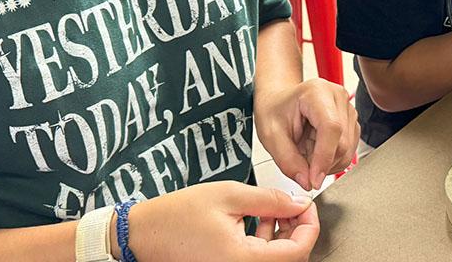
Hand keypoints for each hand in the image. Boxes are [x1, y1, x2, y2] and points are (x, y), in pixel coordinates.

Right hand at [123, 182, 318, 261]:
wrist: (141, 235)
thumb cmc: (176, 215)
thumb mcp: (229, 195)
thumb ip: (269, 199)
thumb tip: (298, 202)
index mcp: (244, 260)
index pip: (298, 251)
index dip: (309, 224)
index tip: (306, 204)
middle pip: (290, 258)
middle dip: (298, 229)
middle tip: (294, 204)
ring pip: (275, 259)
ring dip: (283, 235)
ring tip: (275, 208)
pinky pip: (258, 260)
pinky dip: (266, 242)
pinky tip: (259, 219)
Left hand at [256, 79, 358, 189]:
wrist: (279, 101)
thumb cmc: (274, 110)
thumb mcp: (270, 136)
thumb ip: (287, 160)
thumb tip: (307, 181)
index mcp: (317, 92)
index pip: (331, 128)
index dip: (324, 158)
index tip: (313, 180)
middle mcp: (338, 97)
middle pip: (342, 143)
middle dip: (322, 163)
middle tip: (300, 161)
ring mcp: (348, 110)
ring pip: (347, 151)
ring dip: (326, 163)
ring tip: (305, 150)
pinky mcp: (351, 123)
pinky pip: (348, 152)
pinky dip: (331, 159)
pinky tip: (315, 149)